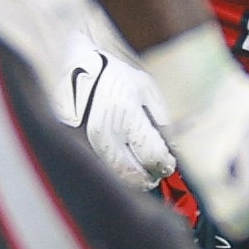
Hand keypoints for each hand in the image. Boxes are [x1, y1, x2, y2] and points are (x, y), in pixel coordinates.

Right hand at [63, 35, 177, 188]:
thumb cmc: (115, 77)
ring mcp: (91, 142)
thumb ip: (161, 120)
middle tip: (158, 171)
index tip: (169, 162)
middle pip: (134, 174)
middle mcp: (107, 133)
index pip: (152, 155)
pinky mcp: (81, 146)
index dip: (165, 164)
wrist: (77, 70)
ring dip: (133, 178)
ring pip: (117, 176)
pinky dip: (118, 171)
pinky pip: (104, 167)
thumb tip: (171, 150)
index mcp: (127, 116)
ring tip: (143, 170)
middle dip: (150, 177)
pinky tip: (126, 163)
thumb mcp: (146, 90)